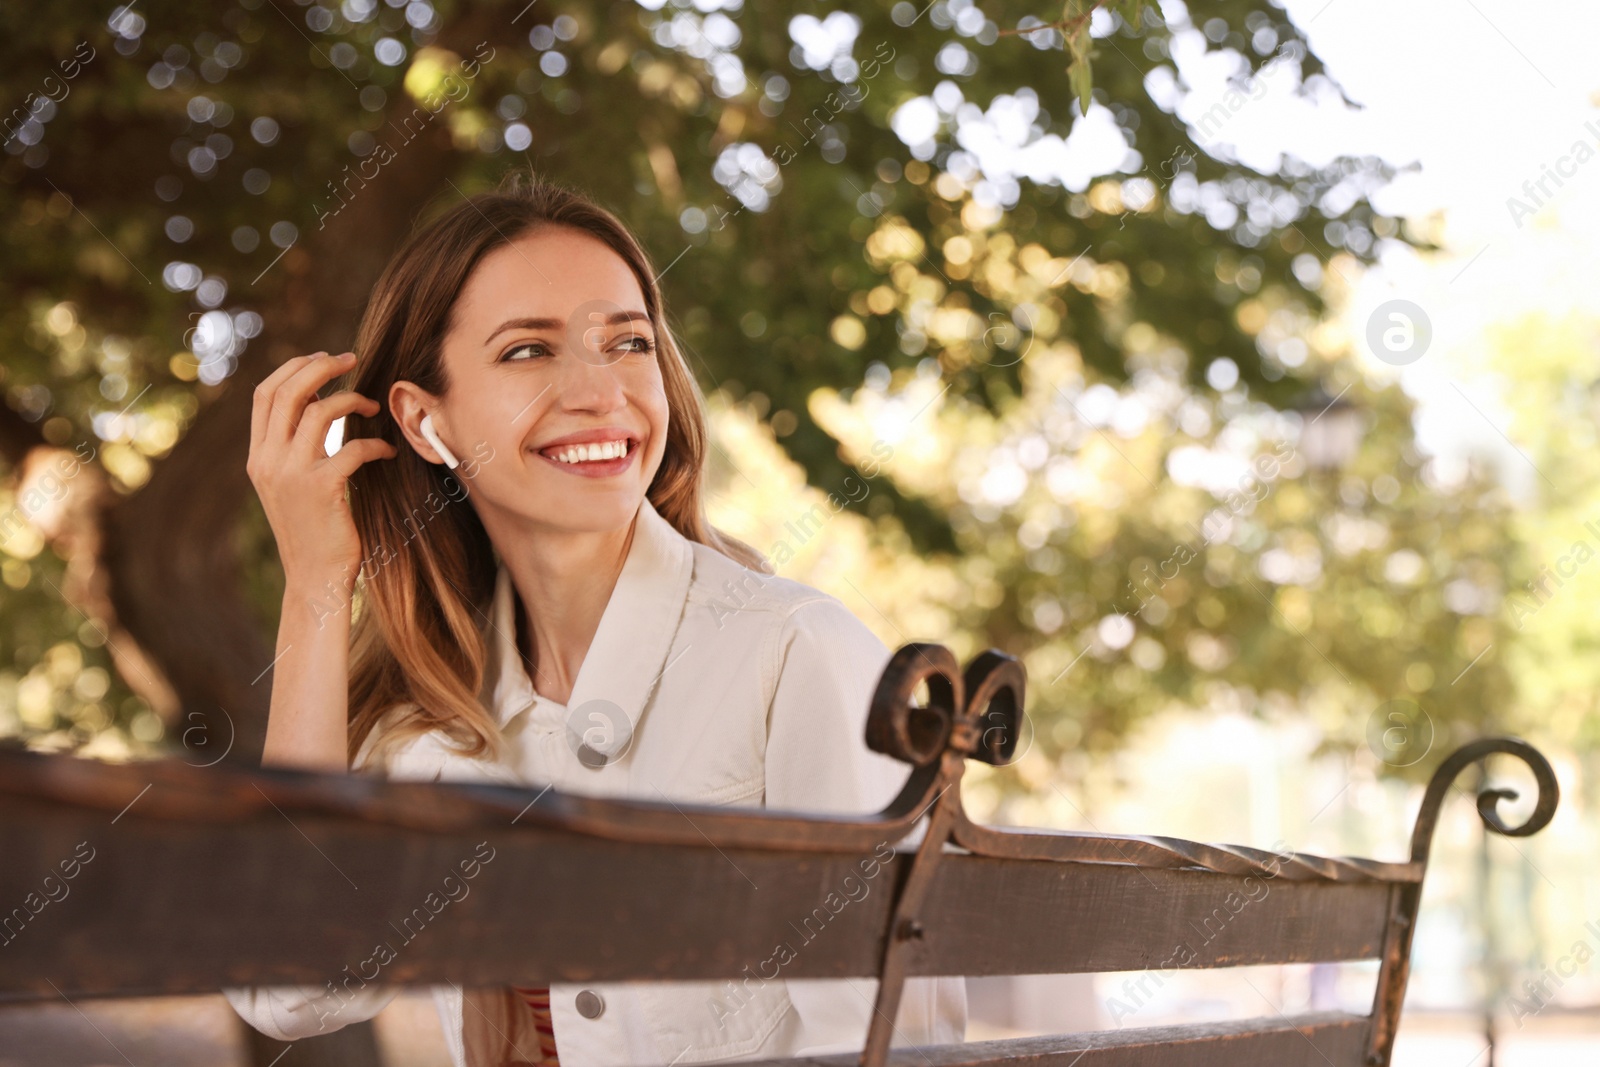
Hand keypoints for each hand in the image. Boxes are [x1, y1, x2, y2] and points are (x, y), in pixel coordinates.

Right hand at [246, 351, 396, 591]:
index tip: (325, 359)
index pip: (265, 394)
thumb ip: (294, 446)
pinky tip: (386, 451)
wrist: (314, 579)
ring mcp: (291, 475)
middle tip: (352, 359)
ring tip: (373, 406)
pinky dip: (374, 443)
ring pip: (318, 412)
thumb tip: (315, 400)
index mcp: (257, 456)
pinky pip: (352, 448)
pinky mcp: (321, 490)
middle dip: (322, 367)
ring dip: (351, 400)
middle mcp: (267, 461)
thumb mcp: (291, 483)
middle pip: (288, 391)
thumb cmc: (313, 529)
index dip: (294, 368)